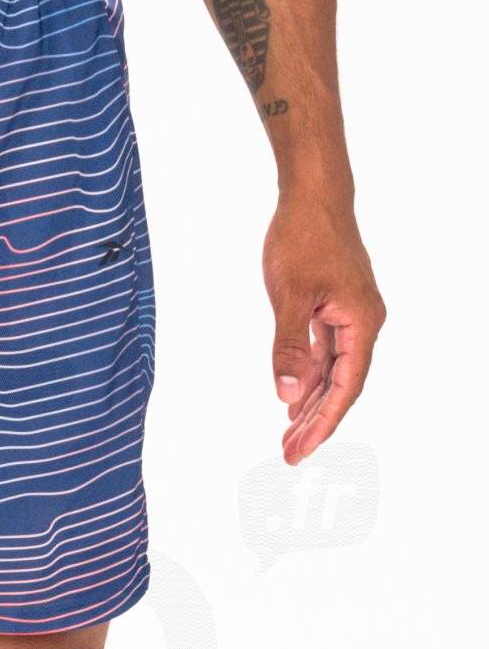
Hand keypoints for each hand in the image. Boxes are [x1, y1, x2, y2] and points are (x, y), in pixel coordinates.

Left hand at [263, 191, 384, 465]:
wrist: (312, 195)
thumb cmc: (303, 238)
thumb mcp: (290, 297)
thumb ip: (289, 348)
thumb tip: (287, 395)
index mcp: (361, 323)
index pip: (345, 388)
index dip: (323, 423)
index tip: (300, 450)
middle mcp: (362, 323)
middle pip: (341, 387)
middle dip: (315, 422)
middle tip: (289, 454)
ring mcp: (349, 315)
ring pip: (331, 372)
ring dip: (310, 403)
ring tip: (288, 436)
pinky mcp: (334, 307)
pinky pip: (324, 353)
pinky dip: (308, 376)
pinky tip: (292, 399)